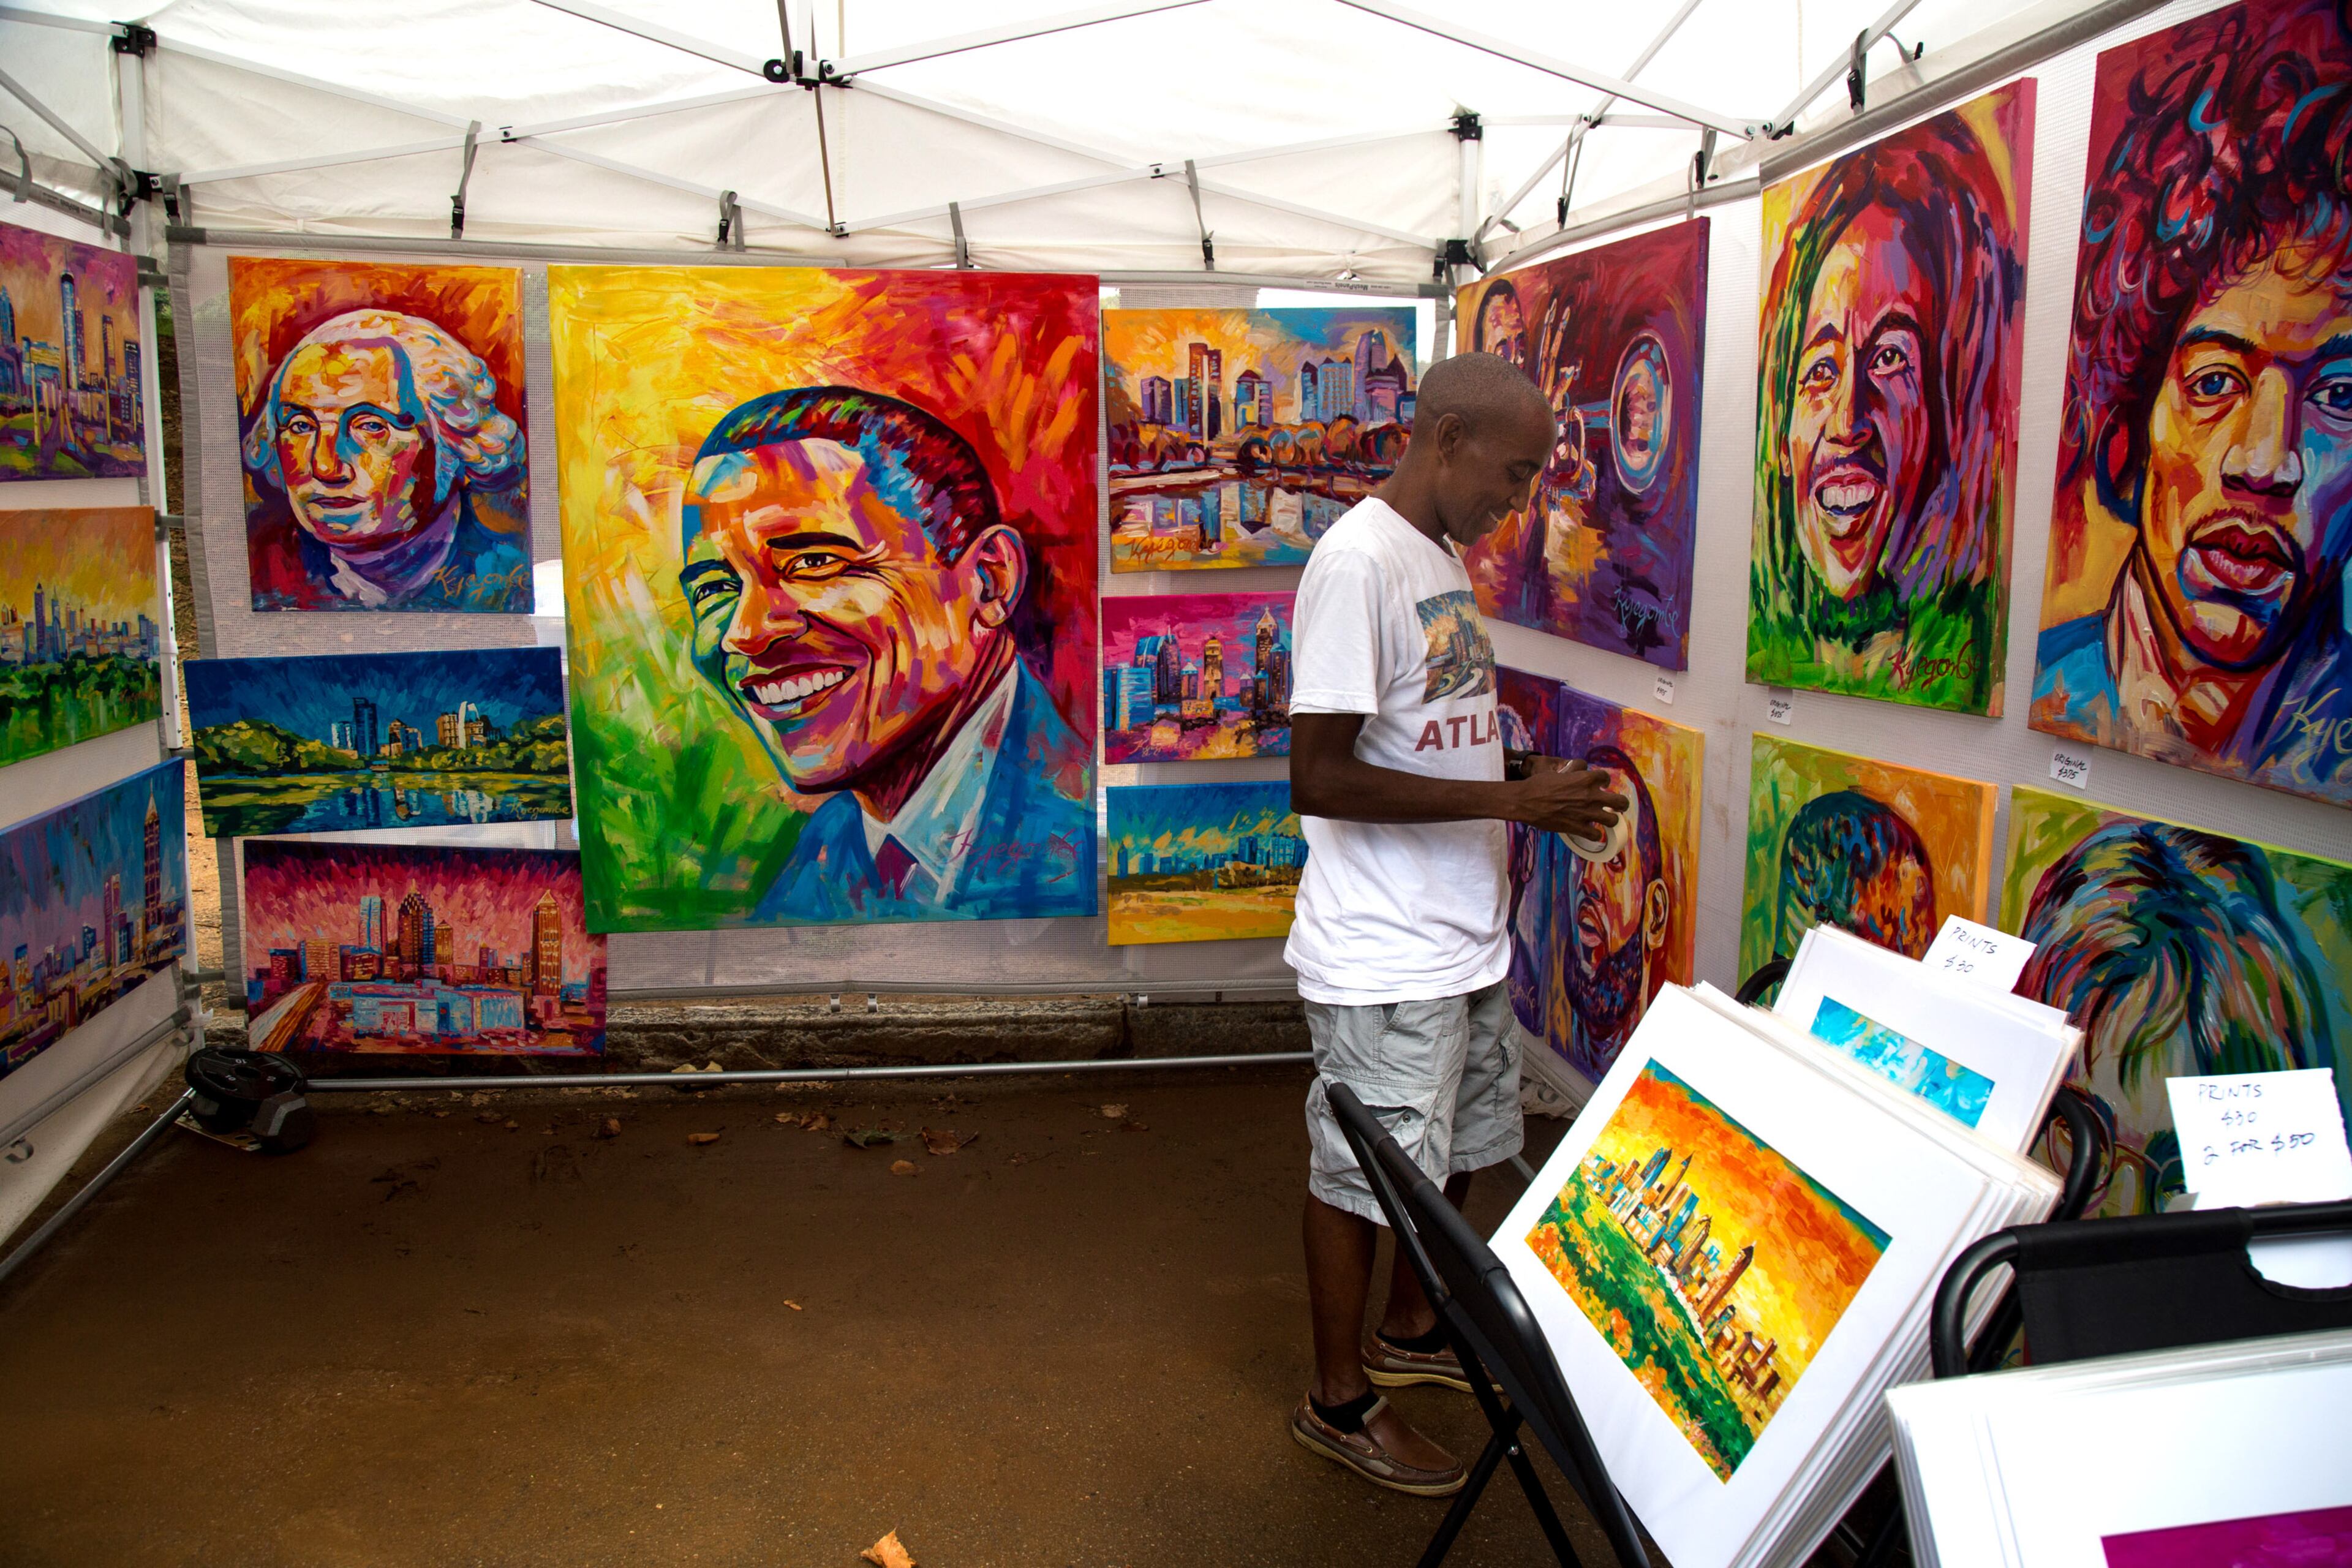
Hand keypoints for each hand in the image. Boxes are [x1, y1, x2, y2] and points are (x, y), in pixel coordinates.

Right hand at [1510, 756, 1627, 839]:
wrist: (1525, 801)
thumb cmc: (1538, 785)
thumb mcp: (1558, 773)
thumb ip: (1573, 775)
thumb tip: (1577, 774)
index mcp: (1586, 779)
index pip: (1606, 778)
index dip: (1604, 781)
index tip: (1601, 785)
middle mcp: (1590, 796)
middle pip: (1621, 802)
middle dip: (1621, 804)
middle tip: (1616, 806)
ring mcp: (1586, 813)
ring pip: (1612, 820)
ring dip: (1609, 820)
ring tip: (1604, 820)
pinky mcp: (1578, 828)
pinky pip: (1596, 835)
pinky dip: (1594, 835)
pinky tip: (1590, 832)